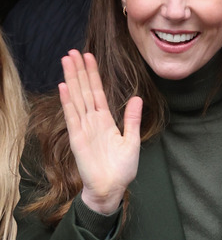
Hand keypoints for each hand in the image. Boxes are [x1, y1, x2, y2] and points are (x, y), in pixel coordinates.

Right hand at [59, 49, 142, 213]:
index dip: (93, 74)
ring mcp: (84, 128)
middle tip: (72, 51)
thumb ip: (132, 118)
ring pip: (77, 98)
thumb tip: (137, 97)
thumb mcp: (132, 139)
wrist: (113, 188)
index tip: (89, 56)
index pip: (97, 92)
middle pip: (84, 90)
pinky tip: (65, 87)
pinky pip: (72, 117)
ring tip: (66, 61)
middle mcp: (93, 121)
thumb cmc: (122, 168)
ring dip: (72, 79)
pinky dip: (68, 102)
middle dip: (79, 70)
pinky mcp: (78, 139)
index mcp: (106, 120)